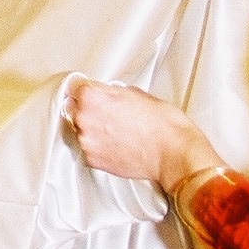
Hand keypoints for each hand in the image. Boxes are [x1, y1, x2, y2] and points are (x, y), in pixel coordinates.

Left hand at [64, 80, 219, 193]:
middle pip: (75, 109)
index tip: (92, 94)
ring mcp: (87, 141)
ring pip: (81, 130)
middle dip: (89, 110)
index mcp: (92, 97)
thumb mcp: (136, 93)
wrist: (174, 154)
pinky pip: (89, 148)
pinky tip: (118, 144)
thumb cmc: (162, 124)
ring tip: (117, 131)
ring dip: (93, 129)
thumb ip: (112, 92)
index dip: (87, 90)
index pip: (74, 88)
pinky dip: (99, 146)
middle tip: (110, 113)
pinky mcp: (93, 160)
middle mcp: (84, 119)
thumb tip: (107, 94)